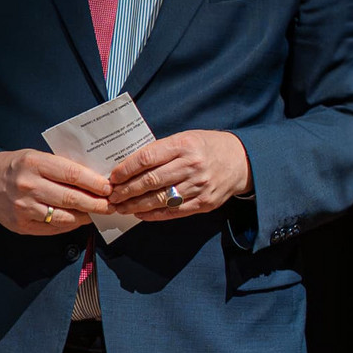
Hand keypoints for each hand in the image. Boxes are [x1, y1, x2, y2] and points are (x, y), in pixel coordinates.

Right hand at [0, 149, 113, 234]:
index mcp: (33, 163)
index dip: (94, 183)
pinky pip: (53, 227)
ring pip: (65, 217)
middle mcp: (28, 186)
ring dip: (86, 216)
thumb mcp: (35, 157)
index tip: (109, 187)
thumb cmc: (16, 167)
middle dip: (96, 203)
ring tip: (98, 213)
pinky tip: (79, 219)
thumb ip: (60, 167)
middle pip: (71, 198)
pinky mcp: (22, 225)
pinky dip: (70, 224)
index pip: (71, 174)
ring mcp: (24, 208)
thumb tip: (93, 179)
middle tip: (111, 205)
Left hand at [109, 130, 252, 219]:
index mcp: (183, 145)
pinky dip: (154, 214)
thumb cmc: (205, 146)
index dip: (126, 169)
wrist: (241, 161)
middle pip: (151, 181)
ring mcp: (198, 186)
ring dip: (136, 205)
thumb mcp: (183, 138)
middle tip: (111, 195)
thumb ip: (159, 150)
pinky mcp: (204, 203)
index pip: (147, 158)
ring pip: (160, 199)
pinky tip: (140, 213)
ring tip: (120, 207)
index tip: (113, 177)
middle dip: (127, 190)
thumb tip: (128, 165)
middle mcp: (191, 166)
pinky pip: (174, 211)